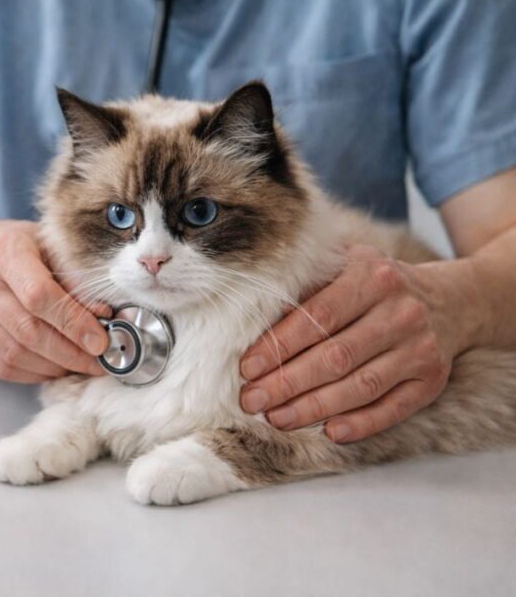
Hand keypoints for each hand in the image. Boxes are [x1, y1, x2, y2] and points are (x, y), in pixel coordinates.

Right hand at [0, 220, 109, 383]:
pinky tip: (54, 367)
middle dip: (71, 354)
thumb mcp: (48, 247)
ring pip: (15, 354)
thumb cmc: (18, 249)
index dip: (73, 323)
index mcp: (5, 252)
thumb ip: (74, 280)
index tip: (101, 341)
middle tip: (99, 362)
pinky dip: (34, 373)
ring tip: (79, 365)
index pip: (39, 295)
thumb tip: (106, 318)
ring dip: (55, 367)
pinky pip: (2, 366)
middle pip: (28, 331)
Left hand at [238, 245, 467, 442]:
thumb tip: (251, 317)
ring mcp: (420, 349)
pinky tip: (330, 432)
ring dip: (314, 407)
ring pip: (361, 386)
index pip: (318, 316)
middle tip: (252, 400)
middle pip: (336, 356)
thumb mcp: (347, 267)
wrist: (452, 299)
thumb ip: (308, 286)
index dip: (280, 345)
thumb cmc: (378, 285)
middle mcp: (401, 313)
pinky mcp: (432, 380)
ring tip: (277, 418)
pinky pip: (393, 408)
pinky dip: (360, 423)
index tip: (247, 368)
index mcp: (372, 277)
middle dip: (287, 383)